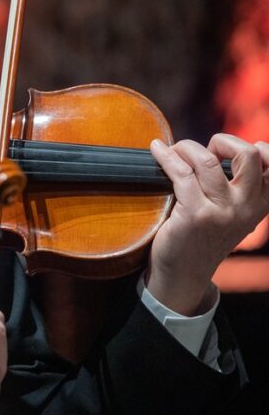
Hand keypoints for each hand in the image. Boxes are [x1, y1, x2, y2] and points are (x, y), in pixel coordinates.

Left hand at [148, 134, 268, 314]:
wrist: (185, 273)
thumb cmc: (204, 235)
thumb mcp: (233, 212)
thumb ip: (236, 186)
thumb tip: (218, 146)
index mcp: (261, 203)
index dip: (251, 146)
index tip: (226, 152)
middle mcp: (247, 207)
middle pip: (247, 155)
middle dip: (222, 141)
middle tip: (203, 150)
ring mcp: (222, 211)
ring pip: (207, 161)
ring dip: (185, 148)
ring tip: (174, 151)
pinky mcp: (195, 215)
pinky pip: (180, 173)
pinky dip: (165, 155)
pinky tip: (156, 149)